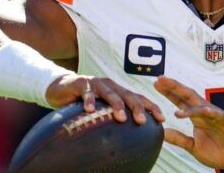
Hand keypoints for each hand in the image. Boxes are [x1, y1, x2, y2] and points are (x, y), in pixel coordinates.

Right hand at [46, 74, 164, 124]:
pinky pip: (87, 92)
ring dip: (116, 104)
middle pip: (128, 95)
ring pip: (110, 93)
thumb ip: (114, 118)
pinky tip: (90, 110)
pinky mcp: (82, 83)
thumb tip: (130, 139)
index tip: (161, 119)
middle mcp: (111, 85)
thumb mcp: (102, 109)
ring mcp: (97, 83)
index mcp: (119, 91)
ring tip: (121, 116)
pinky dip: (89, 100)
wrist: (61, 87)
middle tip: (142, 121)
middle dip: (136, 107)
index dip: (151, 107)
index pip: (139, 98)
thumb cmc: (85, 101)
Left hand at [154, 76, 223, 170]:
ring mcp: (217, 116)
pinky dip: (210, 113)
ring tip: (174, 97)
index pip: (181, 101)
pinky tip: (203, 111)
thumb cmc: (218, 152)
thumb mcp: (194, 147)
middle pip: (188, 96)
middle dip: (174, 87)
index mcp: (197, 117)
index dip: (169, 93)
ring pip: (201, 105)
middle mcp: (206, 113)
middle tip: (160, 79)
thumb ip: (179, 139)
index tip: (156, 84)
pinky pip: (218, 115)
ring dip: (189, 101)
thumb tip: (163, 132)